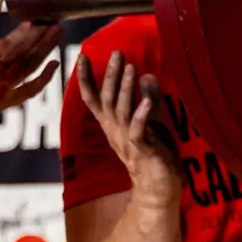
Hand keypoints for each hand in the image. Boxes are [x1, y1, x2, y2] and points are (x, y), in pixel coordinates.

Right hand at [74, 52, 181, 202]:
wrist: (158, 188)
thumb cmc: (155, 155)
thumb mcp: (152, 123)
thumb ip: (148, 100)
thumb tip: (147, 74)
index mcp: (114, 125)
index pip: (95, 98)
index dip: (88, 78)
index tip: (83, 56)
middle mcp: (116, 132)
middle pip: (108, 100)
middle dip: (111, 76)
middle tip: (117, 53)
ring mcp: (128, 141)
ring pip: (122, 112)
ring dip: (127, 89)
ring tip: (132, 68)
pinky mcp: (143, 151)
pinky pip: (139, 131)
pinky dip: (142, 115)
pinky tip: (146, 101)